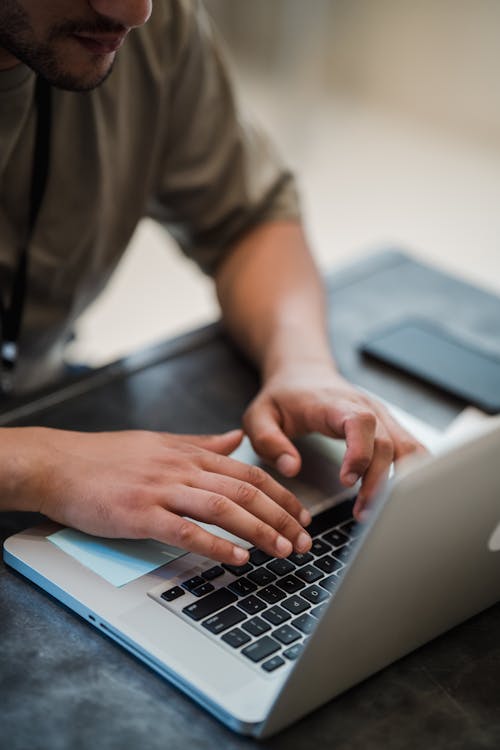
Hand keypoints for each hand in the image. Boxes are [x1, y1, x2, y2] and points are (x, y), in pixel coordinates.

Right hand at [4, 427, 311, 563]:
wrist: (59, 464)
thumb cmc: (107, 457)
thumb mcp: (160, 442)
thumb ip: (202, 443)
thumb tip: (235, 439)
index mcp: (189, 453)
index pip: (249, 473)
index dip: (282, 496)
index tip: (302, 515)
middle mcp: (182, 468)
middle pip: (245, 491)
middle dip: (281, 517)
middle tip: (304, 540)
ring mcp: (162, 490)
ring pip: (224, 508)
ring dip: (259, 531)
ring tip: (283, 551)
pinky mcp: (141, 514)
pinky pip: (186, 530)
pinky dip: (216, 545)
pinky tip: (237, 559)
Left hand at [243, 364, 426, 519]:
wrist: (302, 372)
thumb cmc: (282, 396)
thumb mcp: (259, 416)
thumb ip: (269, 441)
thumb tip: (291, 468)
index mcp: (333, 404)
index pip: (359, 422)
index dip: (359, 452)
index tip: (347, 480)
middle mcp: (363, 407)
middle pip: (387, 442)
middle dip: (378, 481)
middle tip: (361, 513)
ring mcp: (379, 415)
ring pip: (405, 447)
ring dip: (398, 482)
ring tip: (376, 511)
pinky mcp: (386, 425)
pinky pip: (410, 448)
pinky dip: (412, 473)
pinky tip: (400, 497)